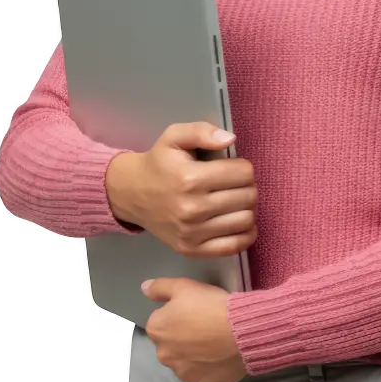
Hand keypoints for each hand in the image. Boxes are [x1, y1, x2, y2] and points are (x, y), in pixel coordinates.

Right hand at [105, 122, 257, 257]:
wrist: (132, 194)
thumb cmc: (159, 163)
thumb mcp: (174, 136)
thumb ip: (202, 131)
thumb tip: (230, 139)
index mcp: (190, 178)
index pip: (244, 173)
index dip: (243, 167)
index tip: (232, 167)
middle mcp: (192, 208)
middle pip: (248, 197)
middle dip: (247, 186)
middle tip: (233, 184)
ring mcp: (192, 233)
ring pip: (246, 220)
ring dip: (247, 208)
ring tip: (233, 201)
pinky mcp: (192, 250)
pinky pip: (234, 246)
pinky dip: (244, 234)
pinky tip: (236, 221)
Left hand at [142, 277, 247, 381]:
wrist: (240, 331)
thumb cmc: (209, 305)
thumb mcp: (184, 286)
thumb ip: (160, 287)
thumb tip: (144, 289)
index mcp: (156, 330)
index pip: (161, 321)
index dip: (178, 315)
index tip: (194, 312)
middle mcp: (163, 355)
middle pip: (171, 344)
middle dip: (183, 338)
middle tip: (205, 326)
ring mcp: (182, 373)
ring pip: (185, 362)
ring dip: (194, 355)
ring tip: (215, 342)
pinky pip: (202, 375)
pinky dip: (209, 368)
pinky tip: (221, 357)